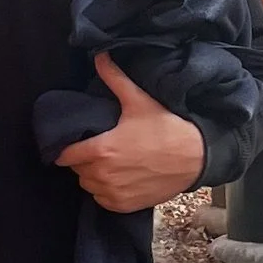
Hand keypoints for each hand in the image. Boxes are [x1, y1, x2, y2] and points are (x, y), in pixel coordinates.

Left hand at [53, 52, 206, 213]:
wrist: (196, 157)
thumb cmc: (167, 129)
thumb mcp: (138, 101)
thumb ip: (114, 79)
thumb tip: (100, 56)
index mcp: (101, 150)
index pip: (66, 155)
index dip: (68, 147)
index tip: (76, 142)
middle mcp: (103, 175)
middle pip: (77, 170)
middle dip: (84, 159)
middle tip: (99, 148)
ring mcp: (114, 193)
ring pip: (89, 186)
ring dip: (94, 176)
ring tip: (109, 163)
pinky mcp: (125, 205)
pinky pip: (103, 201)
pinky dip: (106, 192)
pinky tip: (119, 178)